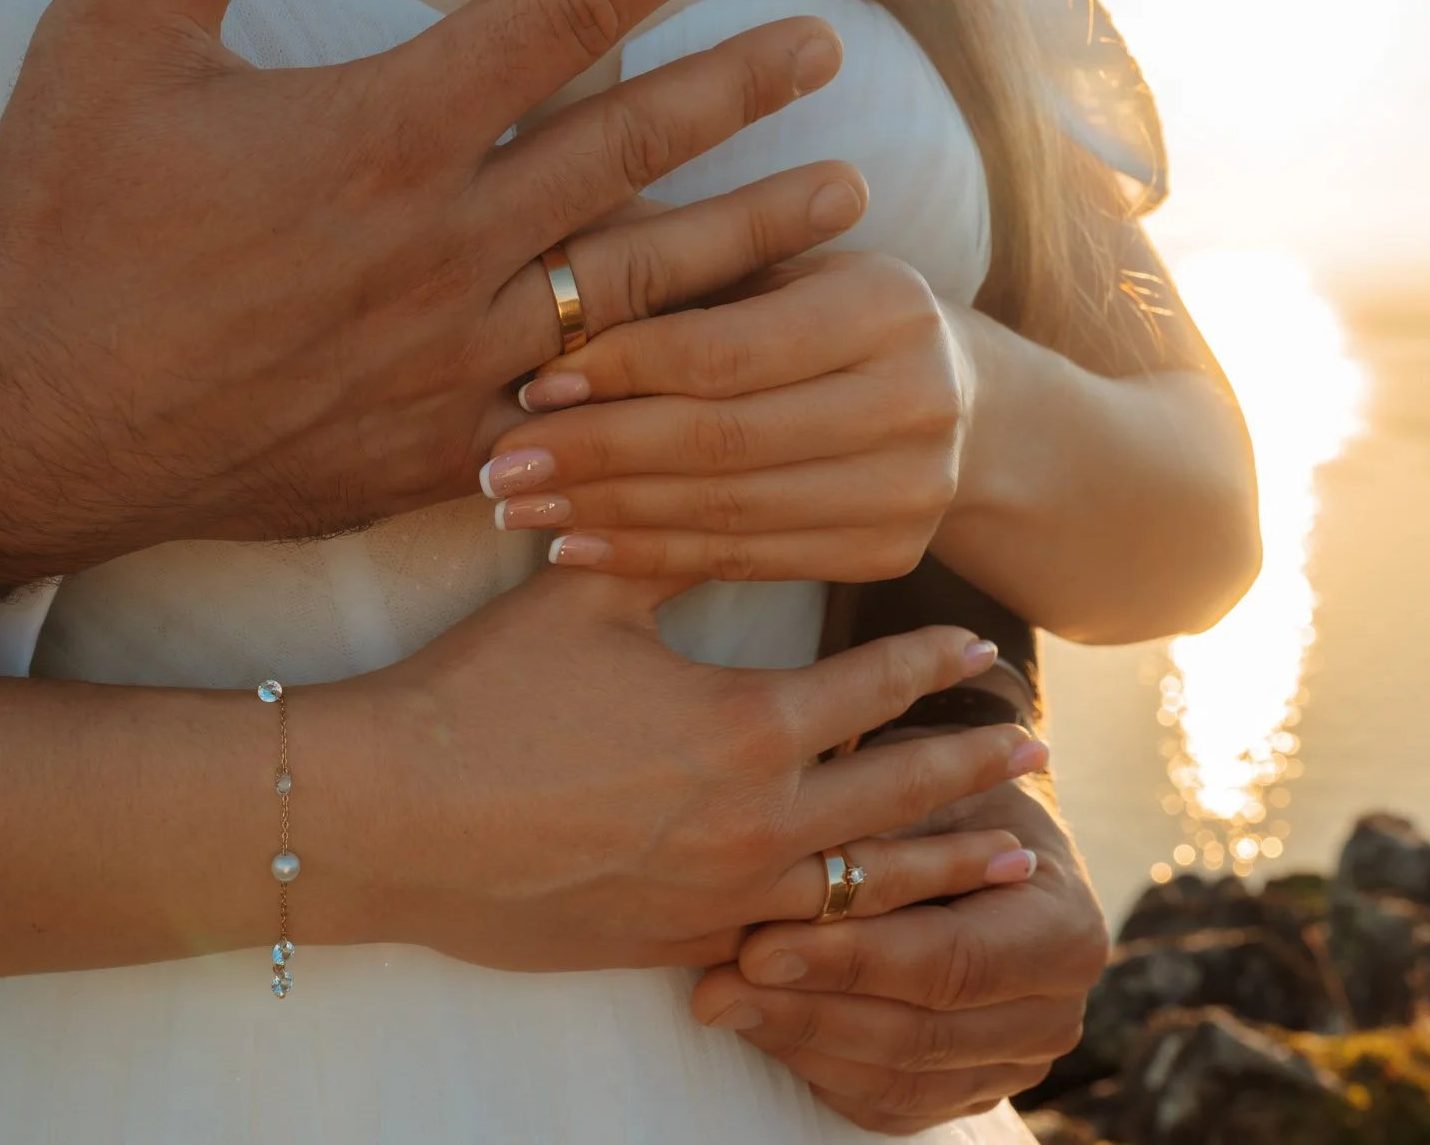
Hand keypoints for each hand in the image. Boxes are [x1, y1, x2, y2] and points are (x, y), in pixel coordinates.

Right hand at [0, 0, 860, 602]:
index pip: (561, 12)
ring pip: (641, 282)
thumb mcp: (112, 40)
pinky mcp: (445, 442)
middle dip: (740, 87)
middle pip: (632, 146)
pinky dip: (668, 374)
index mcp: (382, 129)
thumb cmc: (67, 229)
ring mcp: (455, 352)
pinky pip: (587, 402)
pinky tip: (736, 356)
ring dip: (752, 233)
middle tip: (829, 49)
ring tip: (849, 201)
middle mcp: (445, 241)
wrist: (36, 428)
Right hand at [307, 571, 1052, 970]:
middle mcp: (755, 824)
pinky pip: (796, 947)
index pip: (873, 690)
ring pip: (868, 891)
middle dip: (975, 771)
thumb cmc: (481, 696)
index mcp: (744, 728)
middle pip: (900, 797)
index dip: (934, 664)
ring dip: (945, 868)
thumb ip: (671, 544)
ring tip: (1010, 862)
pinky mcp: (679, 950)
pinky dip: (852, 933)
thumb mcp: (585, 599)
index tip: (980, 650)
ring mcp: (722, 900)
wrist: (390, 821)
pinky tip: (879, 928)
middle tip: (1039, 756)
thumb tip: (717, 479)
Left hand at [479, 250, 971, 582]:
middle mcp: (918, 400)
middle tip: (499, 465)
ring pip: (730, 512)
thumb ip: (686, 258)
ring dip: (610, 515)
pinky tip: (577, 550)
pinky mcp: (892, 554)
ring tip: (519, 509)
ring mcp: (915, 489)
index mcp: (888, 305)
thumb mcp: (777, 261)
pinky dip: (653, 558)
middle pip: (725, 439)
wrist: (960, 402)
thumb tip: (547, 246)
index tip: (532, 383)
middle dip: (598, 455)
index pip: (727, 348)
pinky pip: (749, 563)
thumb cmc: (822, 309)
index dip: (622, 369)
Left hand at [688, 769, 1108, 1133]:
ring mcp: (1012, 1063)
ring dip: (800, 1043)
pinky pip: (886, 1103)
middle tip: (717, 986)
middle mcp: (1054, 1012)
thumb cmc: (947, 792)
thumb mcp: (927, 792)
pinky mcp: (964, 1091)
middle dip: (809, 1009)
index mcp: (1067, 931)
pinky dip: (816, 1067)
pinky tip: (757, 1028)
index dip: (853, 960)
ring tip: (720, 1002)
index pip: (951, 962)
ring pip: (898, 1079)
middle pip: (921, 1032)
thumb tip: (796, 868)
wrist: (976, 827)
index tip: (762, 945)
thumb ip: (882, 838)